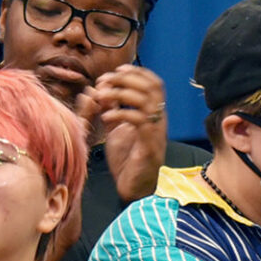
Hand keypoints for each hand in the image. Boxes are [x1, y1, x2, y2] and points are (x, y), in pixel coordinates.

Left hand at [83, 66, 169, 200]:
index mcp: (153, 114)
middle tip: (105, 81)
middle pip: (152, 86)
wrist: (134, 190)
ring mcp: (156, 132)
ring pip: (147, 99)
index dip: (137, 72)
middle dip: (126, 78)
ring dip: (121, 92)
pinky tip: (106, 116)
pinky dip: (121, 113)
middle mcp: (159, 119)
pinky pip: (139, 120)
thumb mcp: (116, 129)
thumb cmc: (127, 160)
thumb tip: (101, 89)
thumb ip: (112, 109)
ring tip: (101, 96)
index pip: (154, 82)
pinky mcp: (149, 145)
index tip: (115, 71)